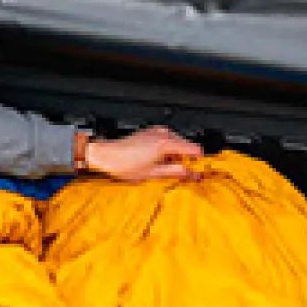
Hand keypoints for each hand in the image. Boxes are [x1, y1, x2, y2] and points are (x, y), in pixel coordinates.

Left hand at [81, 126, 201, 182]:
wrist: (106, 155)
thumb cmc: (124, 164)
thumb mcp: (153, 173)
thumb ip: (175, 172)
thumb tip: (190, 174)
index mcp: (166, 143)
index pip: (194, 149)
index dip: (199, 161)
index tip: (200, 171)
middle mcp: (163, 134)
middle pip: (186, 146)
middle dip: (187, 160)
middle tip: (184, 174)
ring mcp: (157, 131)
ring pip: (177, 143)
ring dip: (176, 156)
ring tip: (165, 169)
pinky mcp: (151, 132)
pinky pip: (166, 141)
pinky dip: (167, 151)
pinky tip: (158, 161)